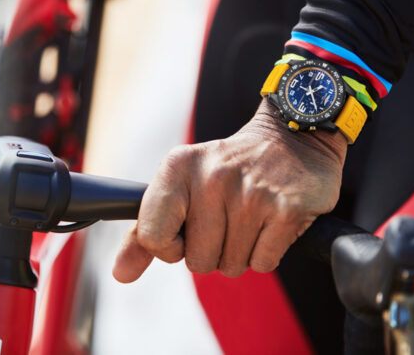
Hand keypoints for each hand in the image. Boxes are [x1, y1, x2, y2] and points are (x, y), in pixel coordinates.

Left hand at [112, 99, 347, 281]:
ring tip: (250, 216)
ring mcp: (252, 193)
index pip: (151, 236)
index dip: (168, 247)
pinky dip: (266, 253)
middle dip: (212, 251)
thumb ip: (146, 230)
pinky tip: (270, 221)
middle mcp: (212, 176)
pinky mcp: (287, 209)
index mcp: (178, 167)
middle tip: (227, 217)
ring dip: (240, 252)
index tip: (184, 231)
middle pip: (196, 261)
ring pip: (230, 266)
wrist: (292, 139)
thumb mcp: (181, 186)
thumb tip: (121, 274)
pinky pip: (262, 264)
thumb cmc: (228, 170)